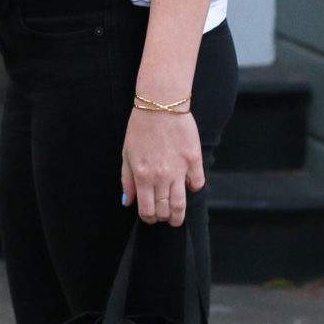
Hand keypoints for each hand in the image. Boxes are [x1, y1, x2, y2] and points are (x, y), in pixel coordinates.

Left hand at [121, 107, 203, 224]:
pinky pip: (197, 184)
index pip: (147, 210)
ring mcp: (179, 169)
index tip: (150, 217)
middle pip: (165, 211)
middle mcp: (161, 176)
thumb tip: (127, 202)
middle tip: (164, 217)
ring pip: (182, 204)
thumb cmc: (140, 128)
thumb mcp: (127, 154)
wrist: (161, 104)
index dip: (148, 218)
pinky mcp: (194, 159)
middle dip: (164, 218)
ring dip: (179, 215)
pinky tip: (187, 184)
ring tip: (177, 217)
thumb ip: (127, 180)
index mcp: (143, 176)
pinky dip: (192, 188)